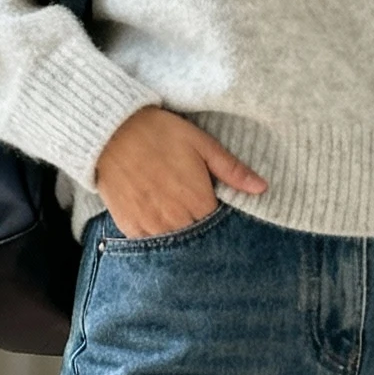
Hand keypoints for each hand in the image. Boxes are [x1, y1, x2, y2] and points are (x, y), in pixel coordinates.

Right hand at [94, 106, 267, 238]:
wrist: (111, 131)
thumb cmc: (159, 133)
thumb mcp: (202, 144)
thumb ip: (232, 170)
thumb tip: (262, 188)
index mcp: (198, 201)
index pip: (218, 225)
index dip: (216, 215)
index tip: (210, 202)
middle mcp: (176, 220)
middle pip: (196, 237)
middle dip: (198, 225)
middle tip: (188, 203)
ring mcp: (151, 226)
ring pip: (173, 243)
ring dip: (176, 232)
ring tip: (171, 209)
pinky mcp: (129, 227)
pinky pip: (148, 242)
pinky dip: (154, 233)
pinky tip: (153, 214)